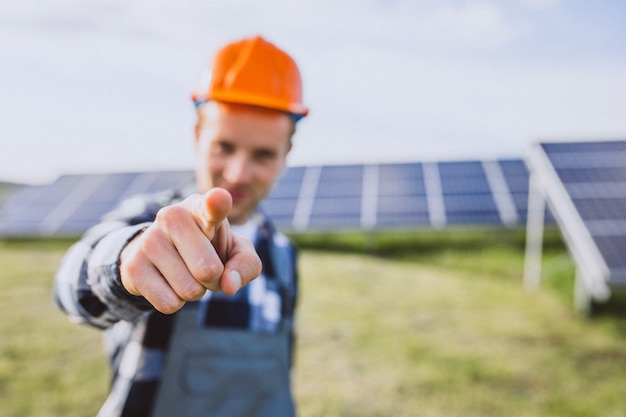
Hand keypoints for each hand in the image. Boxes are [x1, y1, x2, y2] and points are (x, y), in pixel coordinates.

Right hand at [119, 188, 261, 313]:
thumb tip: (228, 285)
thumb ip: (246, 265)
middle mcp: (173, 216)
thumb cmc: (210, 250)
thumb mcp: (236, 252)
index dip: (216, 204)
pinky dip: (176, 302)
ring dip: (194, 292)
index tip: (218, 199)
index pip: (211, 205)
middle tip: (204, 269)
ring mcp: (149, 239)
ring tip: (186, 273)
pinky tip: (168, 283)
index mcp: (202, 208)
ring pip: (189, 290)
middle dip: (213, 281)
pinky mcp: (132, 265)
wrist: (161, 256)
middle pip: (208, 270)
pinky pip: (169, 304)